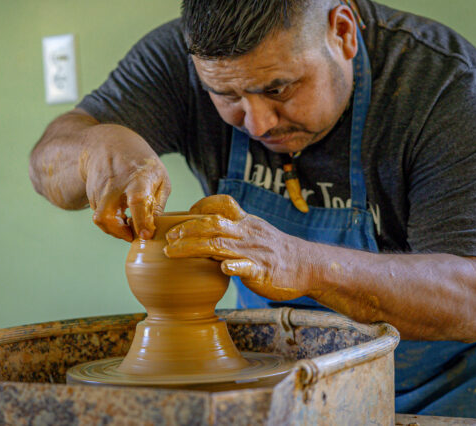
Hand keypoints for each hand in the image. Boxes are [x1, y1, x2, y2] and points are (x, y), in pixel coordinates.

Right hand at [83, 124, 170, 240]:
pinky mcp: (91, 195)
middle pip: (106, 216)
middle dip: (118, 233)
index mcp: (138, 178)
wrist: (108, 144)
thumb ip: (158, 205)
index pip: (137, 201)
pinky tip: (120, 213)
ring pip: (101, 219)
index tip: (146, 235)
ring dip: (115, 228)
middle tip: (132, 235)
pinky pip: (100, 215)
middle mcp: (114, 184)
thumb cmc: (142, 164)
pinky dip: (110, 220)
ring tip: (127, 221)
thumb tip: (152, 229)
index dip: (141, 221)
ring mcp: (99, 190)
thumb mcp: (160, 178)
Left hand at [164, 194, 307, 300]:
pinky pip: (246, 267)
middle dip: (187, 229)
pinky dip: (233, 267)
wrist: (307, 266)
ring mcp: (254, 252)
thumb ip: (232, 231)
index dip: (202, 206)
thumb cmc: (275, 251)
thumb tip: (205, 232)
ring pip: (220, 245)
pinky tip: (222, 268)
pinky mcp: (262, 271)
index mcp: (246, 222)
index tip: (185, 213)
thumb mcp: (255, 232)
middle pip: (213, 225)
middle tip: (168, 237)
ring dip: (193, 247)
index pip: (223, 204)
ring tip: (172, 252)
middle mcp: (247, 233)